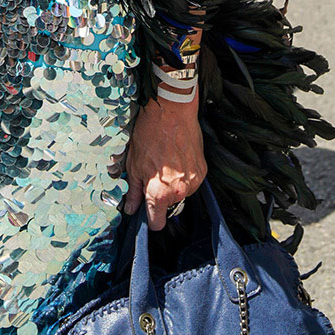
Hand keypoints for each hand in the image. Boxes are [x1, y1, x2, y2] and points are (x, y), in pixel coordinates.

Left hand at [121, 96, 206, 228]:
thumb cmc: (150, 134)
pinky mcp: (202, 171)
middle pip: (168, 206)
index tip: (147, 212)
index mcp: (159, 194)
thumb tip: (131, 209)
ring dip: (173, 185)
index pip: (156, 223)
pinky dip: (184, 175)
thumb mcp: (134, 164)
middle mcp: (179, 192)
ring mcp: (193, 182)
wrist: (171, 111)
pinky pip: (191, 182)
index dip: (149, 218)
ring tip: (166, 162)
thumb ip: (134, 191)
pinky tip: (176, 157)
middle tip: (154, 173)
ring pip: (181, 193)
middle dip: (160, 195)